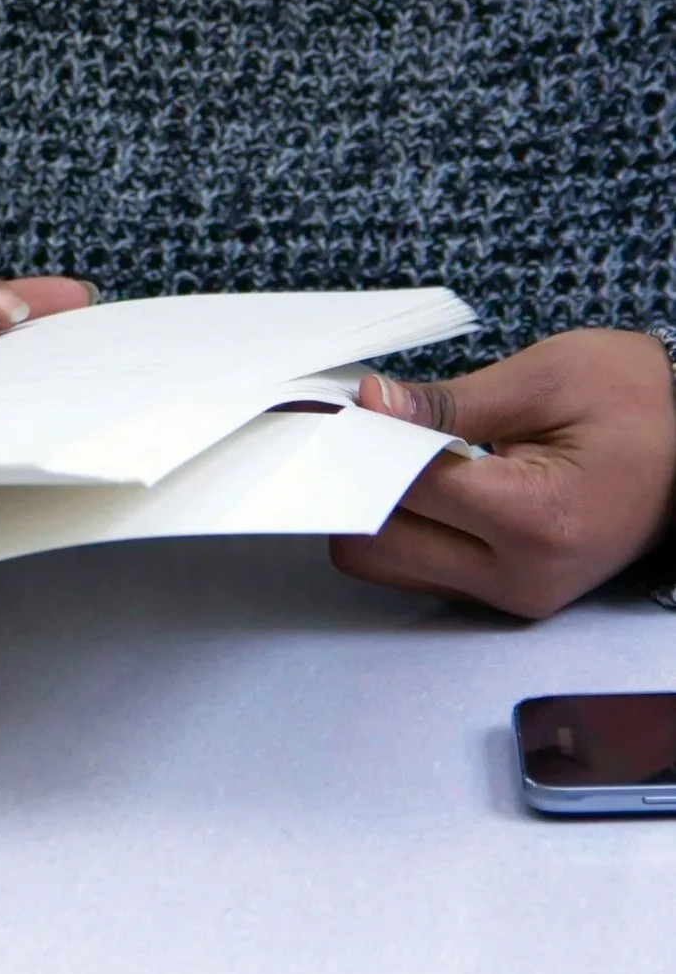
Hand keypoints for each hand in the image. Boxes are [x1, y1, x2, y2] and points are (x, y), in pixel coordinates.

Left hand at [329, 329, 675, 617]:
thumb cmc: (639, 404)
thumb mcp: (547, 378)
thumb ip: (449, 401)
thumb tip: (370, 404)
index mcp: (535, 519)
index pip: (402, 489)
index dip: (358, 443)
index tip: (335, 408)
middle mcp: (520, 576)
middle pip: (375, 545)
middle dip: (354, 484)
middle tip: (355, 431)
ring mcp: (513, 595)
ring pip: (386, 566)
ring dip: (371, 509)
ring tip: (390, 453)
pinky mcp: (505, 595)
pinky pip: (417, 570)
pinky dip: (400, 526)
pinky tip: (414, 479)